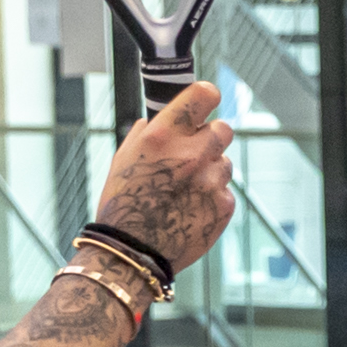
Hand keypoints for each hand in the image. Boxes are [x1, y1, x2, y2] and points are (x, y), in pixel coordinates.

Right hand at [93, 80, 236, 273]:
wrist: (133, 252)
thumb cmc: (123, 205)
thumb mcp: (122, 160)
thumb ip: (142, 134)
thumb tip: (151, 119)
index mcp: (164, 135)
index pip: (204, 94)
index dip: (207, 96)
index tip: (206, 100)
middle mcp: (192, 153)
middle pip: (224, 128)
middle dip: (211, 136)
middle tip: (195, 151)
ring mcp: (211, 180)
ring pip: (225, 162)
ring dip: (211, 169)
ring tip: (186, 189)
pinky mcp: (224, 205)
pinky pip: (225, 190)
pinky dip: (212, 196)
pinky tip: (190, 208)